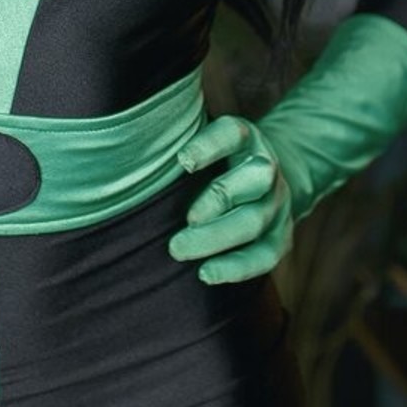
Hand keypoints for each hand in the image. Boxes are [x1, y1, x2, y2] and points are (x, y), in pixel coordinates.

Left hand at [167, 115, 293, 284]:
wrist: (264, 180)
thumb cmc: (216, 162)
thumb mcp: (205, 142)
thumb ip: (176, 143)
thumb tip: (124, 151)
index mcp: (246, 138)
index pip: (233, 133)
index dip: (210, 146)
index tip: (181, 161)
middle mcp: (267, 167)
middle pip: (256, 178)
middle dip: (218, 199)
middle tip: (185, 219)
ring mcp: (278, 204)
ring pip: (256, 220)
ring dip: (217, 237)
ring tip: (179, 249)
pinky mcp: (281, 237)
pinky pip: (265, 256)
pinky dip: (236, 267)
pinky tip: (206, 273)